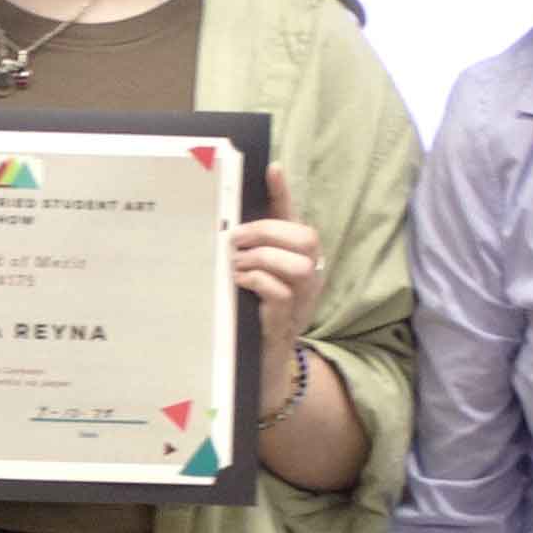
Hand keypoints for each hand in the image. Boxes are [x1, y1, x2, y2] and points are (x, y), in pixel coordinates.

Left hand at [229, 158, 325, 392]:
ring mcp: (302, 300)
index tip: (272, 168)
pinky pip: (281, 293)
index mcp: (297, 259)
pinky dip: (258, 282)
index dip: (284, 193)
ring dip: (262, 259)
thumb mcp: (250, 277)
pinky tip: (238, 282)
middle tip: (236, 240)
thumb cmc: (254, 314)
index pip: (294, 218)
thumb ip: (244, 252)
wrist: (262, 365)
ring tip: (235, 264)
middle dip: (268, 232)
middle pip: (305, 237)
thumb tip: (224, 224)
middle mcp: (308, 276)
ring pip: (298, 265)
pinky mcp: (287, 322)